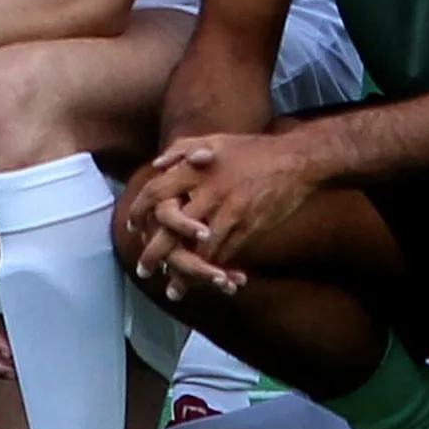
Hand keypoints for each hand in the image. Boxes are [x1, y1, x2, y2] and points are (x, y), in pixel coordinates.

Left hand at [123, 133, 315, 297]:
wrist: (297, 159)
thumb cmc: (254, 149)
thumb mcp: (216, 139)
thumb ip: (183, 148)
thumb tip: (156, 165)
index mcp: (197, 167)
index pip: (157, 191)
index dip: (140, 210)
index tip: (131, 226)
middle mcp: (209, 190)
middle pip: (172, 228)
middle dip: (155, 253)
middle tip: (145, 270)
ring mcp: (230, 210)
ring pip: (199, 250)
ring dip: (184, 273)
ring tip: (173, 289)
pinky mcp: (249, 226)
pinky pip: (226, 254)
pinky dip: (214, 270)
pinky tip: (207, 282)